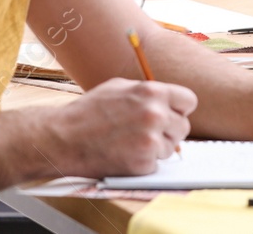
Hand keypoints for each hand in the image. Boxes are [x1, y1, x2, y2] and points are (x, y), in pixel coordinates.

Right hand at [49, 77, 196, 176]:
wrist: (63, 138)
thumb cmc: (89, 111)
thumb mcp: (120, 87)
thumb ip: (148, 92)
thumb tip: (169, 100)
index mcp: (152, 92)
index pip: (189, 101)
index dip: (178, 109)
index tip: (169, 114)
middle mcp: (155, 115)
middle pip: (183, 126)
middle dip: (168, 130)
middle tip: (146, 132)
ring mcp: (150, 141)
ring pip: (171, 147)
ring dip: (156, 148)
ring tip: (130, 142)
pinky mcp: (143, 164)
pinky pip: (156, 164)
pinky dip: (144, 163)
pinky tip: (125, 154)